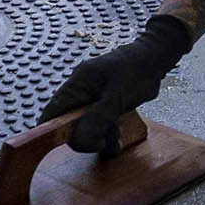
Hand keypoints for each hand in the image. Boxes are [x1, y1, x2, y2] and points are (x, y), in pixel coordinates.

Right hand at [39, 14, 193, 153]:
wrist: (154, 58)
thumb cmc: (137, 72)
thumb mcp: (118, 97)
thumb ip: (98, 118)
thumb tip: (78, 141)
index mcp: (78, 83)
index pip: (53, 111)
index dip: (50, 130)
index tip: (60, 146)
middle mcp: (80, 90)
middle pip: (68, 123)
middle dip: (85, 137)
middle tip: (103, 141)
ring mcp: (91, 97)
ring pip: (84, 126)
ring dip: (99, 136)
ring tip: (115, 136)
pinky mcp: (101, 103)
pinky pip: (97, 124)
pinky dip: (106, 133)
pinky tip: (118, 136)